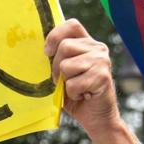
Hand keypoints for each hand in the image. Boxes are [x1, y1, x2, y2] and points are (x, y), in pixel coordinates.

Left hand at [45, 19, 120, 136]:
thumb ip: (57, 57)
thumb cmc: (76, 94)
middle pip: (65, 46)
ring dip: (65, 82)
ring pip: (66, 65)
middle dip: (56, 67)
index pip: (71, 25)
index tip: (47, 52)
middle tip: (64, 81)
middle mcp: (98, 48)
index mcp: (88, 44)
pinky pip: (73, 83)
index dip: (55, 36)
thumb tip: (41, 49)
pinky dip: (72, 93)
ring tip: (76, 88)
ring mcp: (102, 61)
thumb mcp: (63, 72)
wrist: (96, 117)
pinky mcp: (102, 76)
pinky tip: (83, 95)